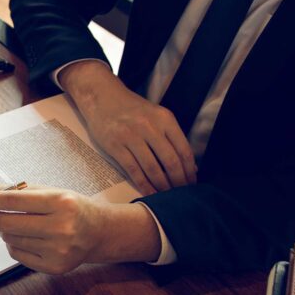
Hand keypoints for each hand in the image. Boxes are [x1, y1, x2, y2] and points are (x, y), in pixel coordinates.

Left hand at [0, 187, 161, 273]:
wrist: (100, 232)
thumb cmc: (72, 207)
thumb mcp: (50, 191)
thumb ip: (18, 192)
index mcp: (60, 202)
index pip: (11, 200)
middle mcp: (61, 227)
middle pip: (7, 223)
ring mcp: (58, 250)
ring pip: (10, 240)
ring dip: (5, 231)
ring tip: (21, 224)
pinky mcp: (54, 268)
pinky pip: (17, 255)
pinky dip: (15, 245)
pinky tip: (29, 238)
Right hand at [58, 61, 196, 194]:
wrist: (102, 98)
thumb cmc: (131, 110)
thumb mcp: (156, 116)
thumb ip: (171, 137)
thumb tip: (190, 165)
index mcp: (165, 119)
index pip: (184, 150)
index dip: (189, 170)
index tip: (192, 184)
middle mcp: (150, 127)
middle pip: (170, 161)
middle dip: (178, 182)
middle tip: (181, 195)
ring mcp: (131, 136)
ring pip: (152, 168)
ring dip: (161, 186)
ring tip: (166, 196)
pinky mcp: (116, 146)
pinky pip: (133, 170)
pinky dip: (143, 184)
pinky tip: (149, 192)